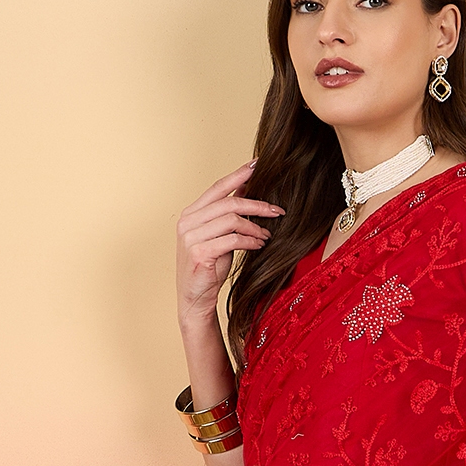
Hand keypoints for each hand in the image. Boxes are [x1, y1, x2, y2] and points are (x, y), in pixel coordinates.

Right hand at [176, 162, 283, 331]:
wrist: (194, 300)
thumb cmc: (208, 268)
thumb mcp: (219, 237)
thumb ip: (227, 215)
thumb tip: (245, 189)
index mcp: (191, 214)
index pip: (217, 187)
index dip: (238, 175)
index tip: (258, 165)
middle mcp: (188, 222)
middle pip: (229, 202)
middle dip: (257, 205)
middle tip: (277, 211)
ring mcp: (191, 237)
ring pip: (232, 220)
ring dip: (255, 226)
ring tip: (266, 234)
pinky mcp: (200, 253)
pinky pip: (232, 240)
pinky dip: (250, 241)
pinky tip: (259, 245)